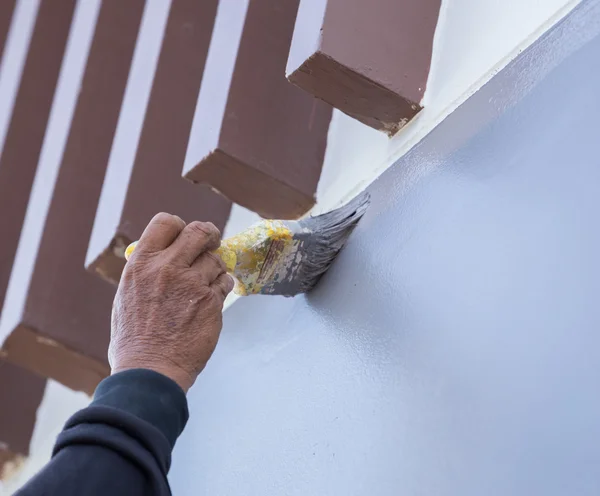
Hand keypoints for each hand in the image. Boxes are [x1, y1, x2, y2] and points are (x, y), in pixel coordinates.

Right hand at [109, 213, 233, 391]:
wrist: (150, 371)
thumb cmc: (134, 340)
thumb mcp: (126, 297)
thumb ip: (146, 273)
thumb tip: (161, 258)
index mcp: (141, 264)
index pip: (165, 222)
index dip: (179, 226)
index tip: (185, 235)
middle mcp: (167, 268)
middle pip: (199, 231)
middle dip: (209, 234)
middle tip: (212, 241)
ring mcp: (192, 284)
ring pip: (216, 260)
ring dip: (216, 267)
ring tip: (208, 282)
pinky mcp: (211, 302)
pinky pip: (225, 282)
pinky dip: (223, 285)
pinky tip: (213, 297)